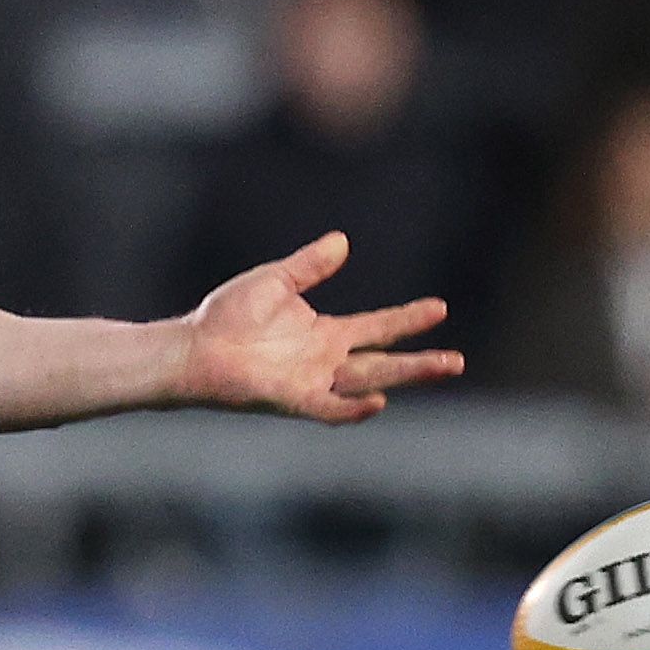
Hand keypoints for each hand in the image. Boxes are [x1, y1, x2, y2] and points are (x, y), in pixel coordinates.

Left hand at [180, 234, 462, 421]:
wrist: (193, 346)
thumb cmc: (228, 316)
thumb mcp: (275, 282)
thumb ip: (309, 265)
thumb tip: (343, 241)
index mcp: (326, 335)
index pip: (378, 328)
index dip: (408, 319)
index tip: (440, 308)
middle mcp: (326, 362)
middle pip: (383, 362)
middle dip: (420, 362)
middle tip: (456, 361)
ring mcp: (313, 383)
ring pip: (367, 382)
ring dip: (402, 378)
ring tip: (439, 369)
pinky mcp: (292, 398)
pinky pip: (329, 408)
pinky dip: (352, 407)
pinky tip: (379, 400)